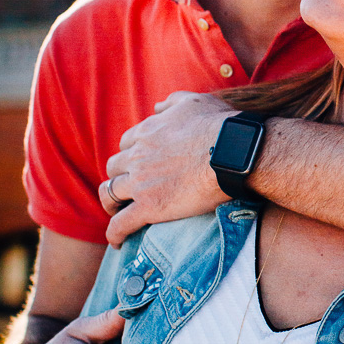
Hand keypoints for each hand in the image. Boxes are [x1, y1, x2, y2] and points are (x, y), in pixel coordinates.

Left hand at [100, 91, 230, 245]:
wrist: (234, 152)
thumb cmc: (220, 126)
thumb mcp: (193, 101)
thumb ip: (171, 102)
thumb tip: (157, 107)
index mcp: (147, 132)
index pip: (126, 145)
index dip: (131, 155)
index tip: (140, 164)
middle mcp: (138, 156)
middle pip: (114, 168)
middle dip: (119, 176)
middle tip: (130, 187)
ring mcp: (141, 183)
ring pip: (109, 194)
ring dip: (110, 203)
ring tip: (116, 212)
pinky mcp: (149, 207)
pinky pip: (120, 224)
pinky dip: (114, 233)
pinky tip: (116, 242)